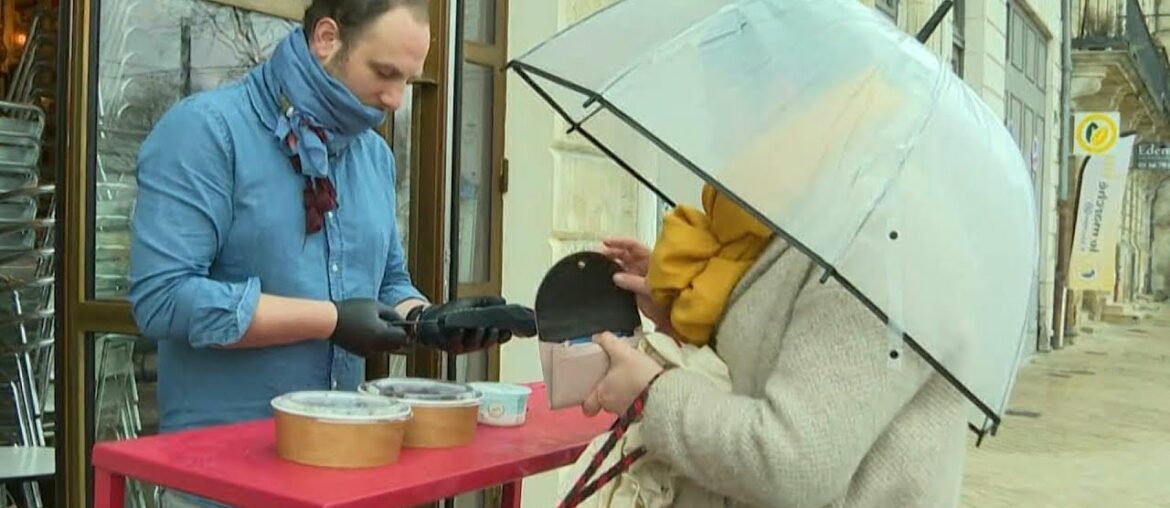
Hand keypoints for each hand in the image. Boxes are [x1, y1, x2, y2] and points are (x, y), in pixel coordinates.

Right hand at [329, 299, 408, 355]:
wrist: (329, 321)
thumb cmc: (352, 310)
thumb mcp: (376, 306)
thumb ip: (393, 315)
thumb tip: (404, 322)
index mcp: (382, 335)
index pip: (404, 339)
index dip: (407, 331)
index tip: (406, 325)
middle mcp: (376, 348)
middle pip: (397, 346)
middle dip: (398, 336)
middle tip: (393, 323)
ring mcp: (368, 352)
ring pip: (387, 349)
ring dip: (388, 339)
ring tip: (377, 324)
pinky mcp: (361, 354)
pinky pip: (376, 349)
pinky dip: (377, 342)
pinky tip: (369, 331)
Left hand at [408, 296, 535, 353]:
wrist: (430, 318)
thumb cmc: (452, 313)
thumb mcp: (473, 305)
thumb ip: (488, 303)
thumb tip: (503, 301)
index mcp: (483, 335)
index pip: (498, 337)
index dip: (504, 335)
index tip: (508, 329)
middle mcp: (475, 343)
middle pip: (487, 343)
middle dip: (492, 337)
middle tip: (495, 329)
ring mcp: (462, 346)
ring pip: (473, 344)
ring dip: (478, 337)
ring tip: (481, 328)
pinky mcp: (448, 346)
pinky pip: (455, 342)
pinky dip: (458, 335)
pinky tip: (461, 329)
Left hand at [583, 332, 664, 416]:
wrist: (665, 392)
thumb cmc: (639, 374)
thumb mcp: (622, 352)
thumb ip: (608, 342)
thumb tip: (598, 337)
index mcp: (602, 394)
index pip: (587, 407)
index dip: (589, 400)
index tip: (594, 389)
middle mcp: (612, 407)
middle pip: (605, 404)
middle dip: (610, 393)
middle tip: (616, 380)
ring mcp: (627, 413)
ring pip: (620, 405)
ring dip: (625, 396)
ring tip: (635, 381)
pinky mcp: (642, 415)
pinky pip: (635, 408)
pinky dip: (638, 399)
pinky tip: (645, 388)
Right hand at [601, 237, 673, 334]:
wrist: (671, 316)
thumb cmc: (668, 299)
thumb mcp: (650, 289)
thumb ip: (633, 282)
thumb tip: (616, 276)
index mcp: (649, 260)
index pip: (632, 245)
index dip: (619, 242)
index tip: (605, 242)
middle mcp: (642, 265)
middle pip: (624, 254)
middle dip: (611, 252)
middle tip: (598, 255)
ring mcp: (636, 275)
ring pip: (620, 265)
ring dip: (610, 263)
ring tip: (598, 264)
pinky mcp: (632, 287)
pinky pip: (620, 278)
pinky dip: (612, 276)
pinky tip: (603, 278)